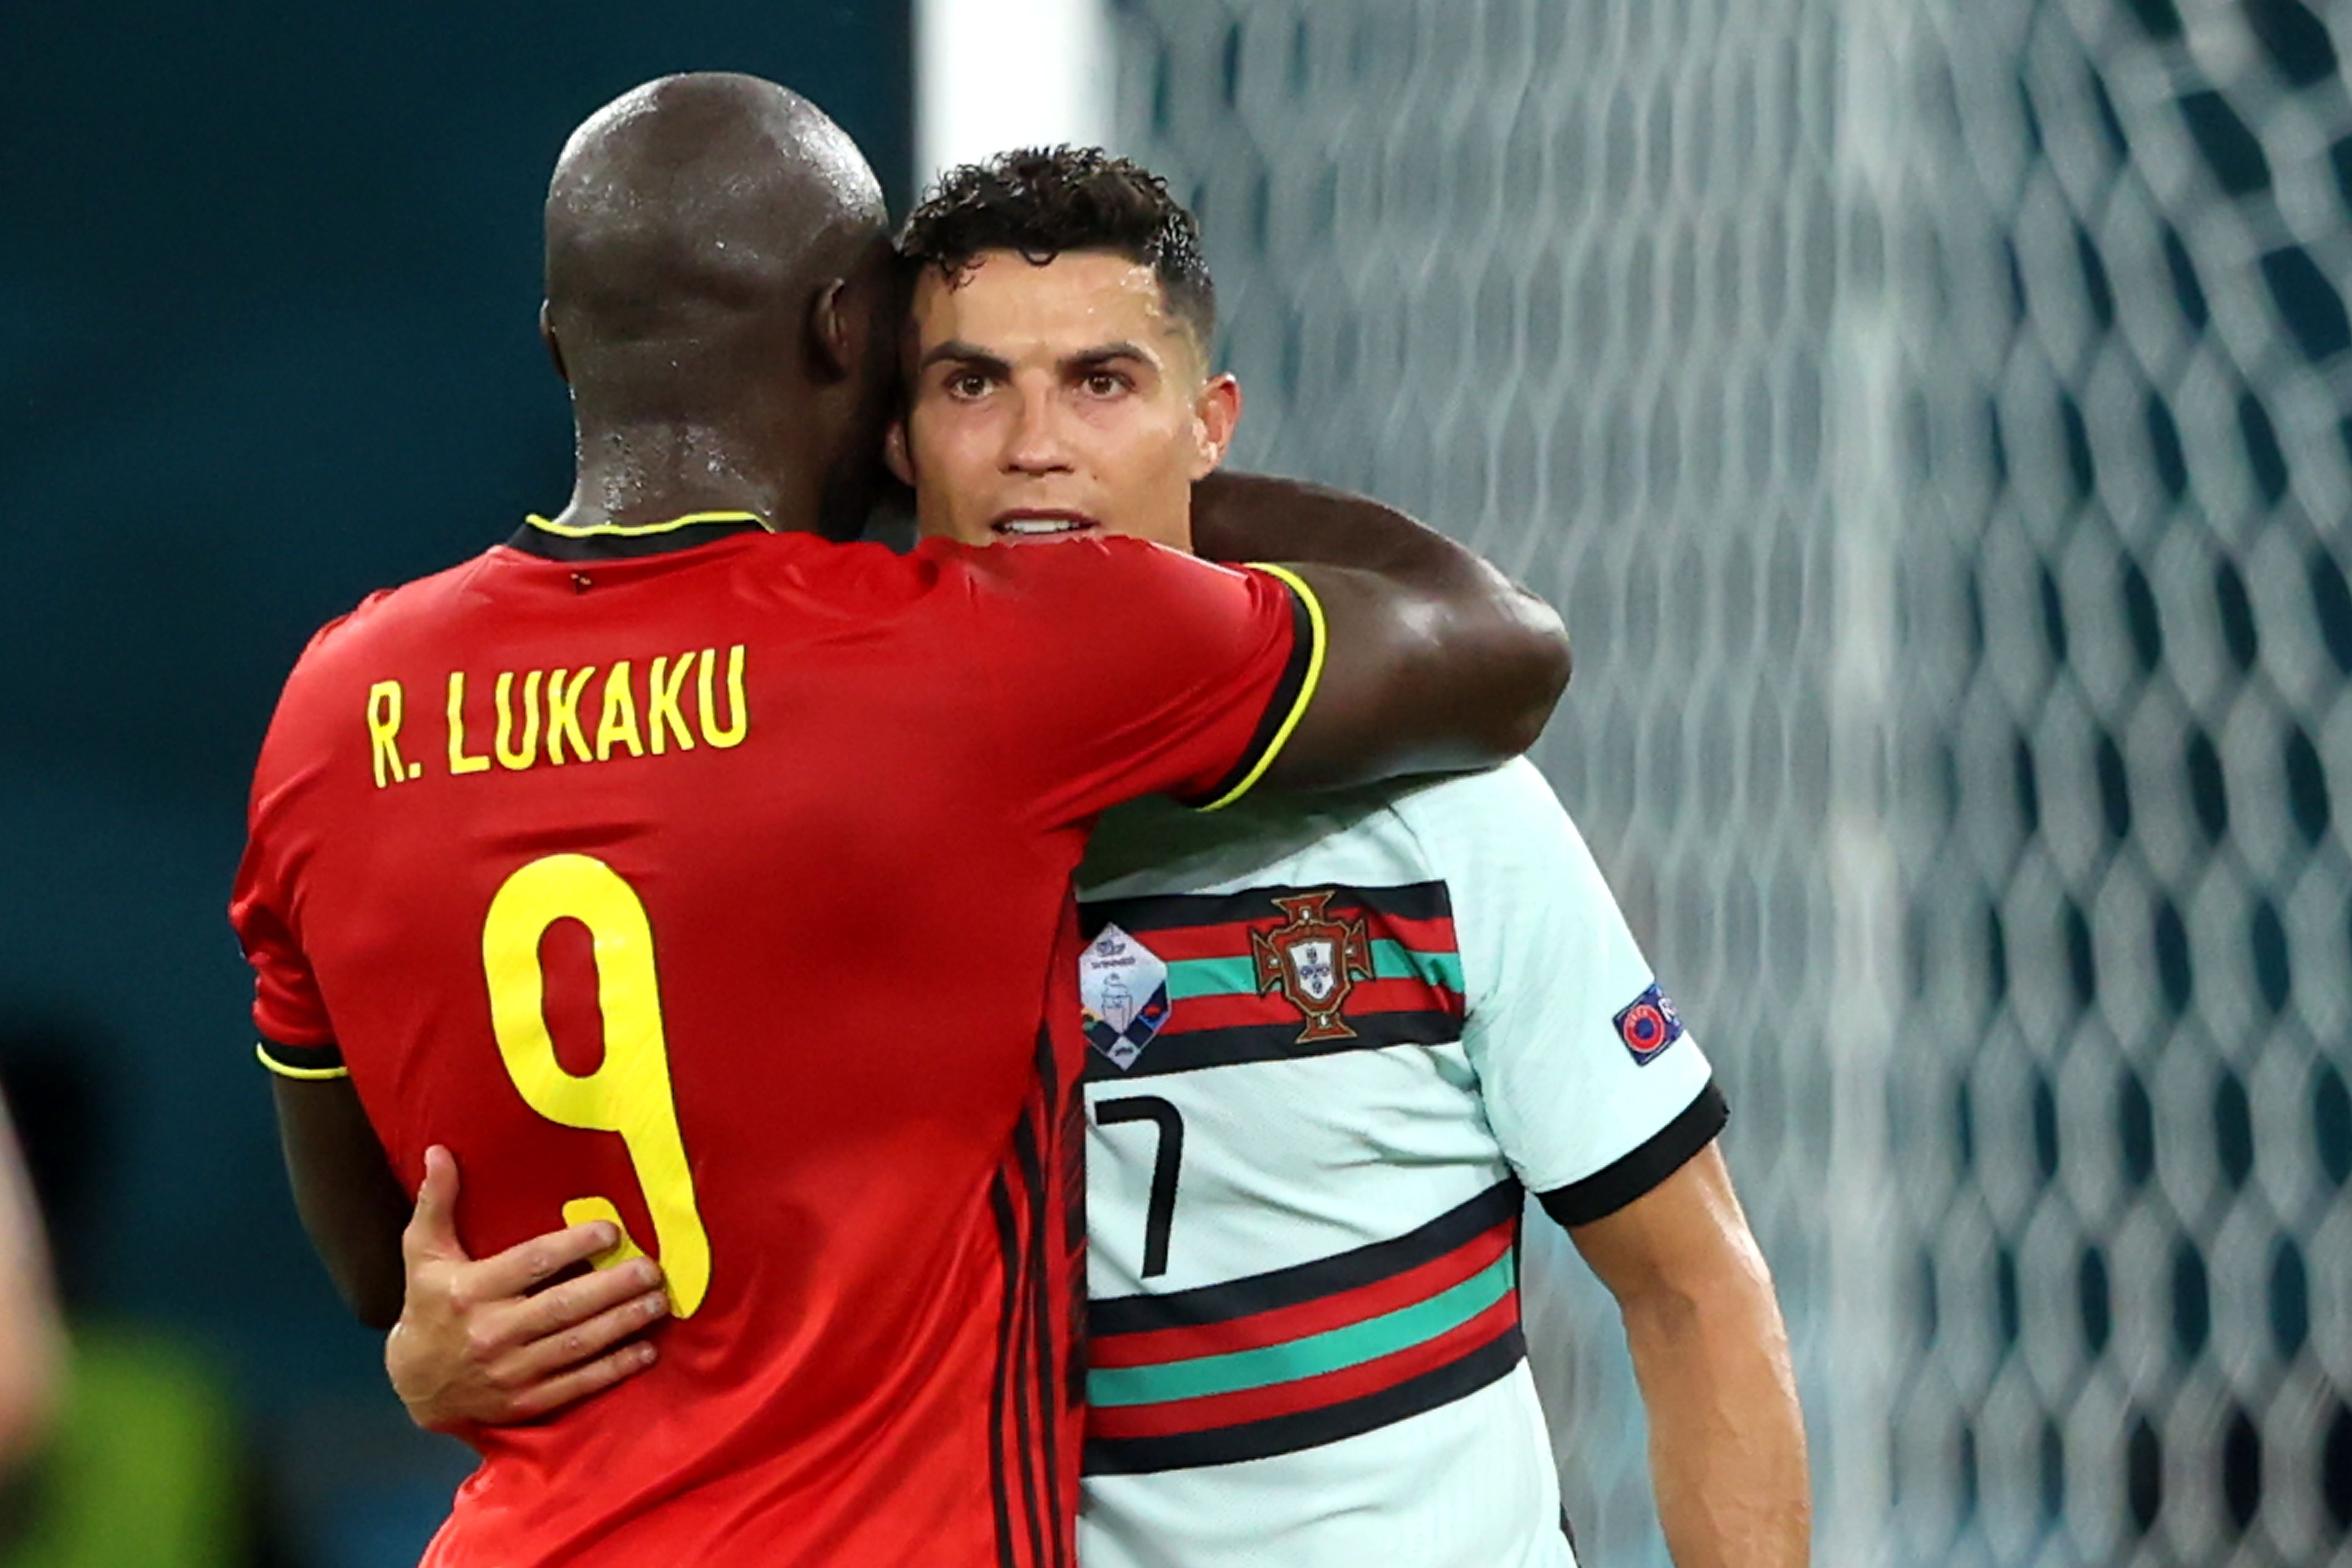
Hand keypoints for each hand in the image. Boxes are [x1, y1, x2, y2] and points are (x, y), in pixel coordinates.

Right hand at [386, 1145, 668, 1431]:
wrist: (413, 1383)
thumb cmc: (428, 1305)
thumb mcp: (423, 1252)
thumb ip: (436, 1202)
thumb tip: (440, 1152)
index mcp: (470, 1291)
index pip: (531, 1264)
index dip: (573, 1246)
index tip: (612, 1231)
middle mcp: (491, 1332)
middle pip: (563, 1306)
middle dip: (613, 1287)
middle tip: (653, 1269)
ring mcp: (510, 1372)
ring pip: (576, 1345)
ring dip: (622, 1324)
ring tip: (658, 1303)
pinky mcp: (524, 1402)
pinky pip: (576, 1384)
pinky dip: (613, 1369)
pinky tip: (645, 1352)